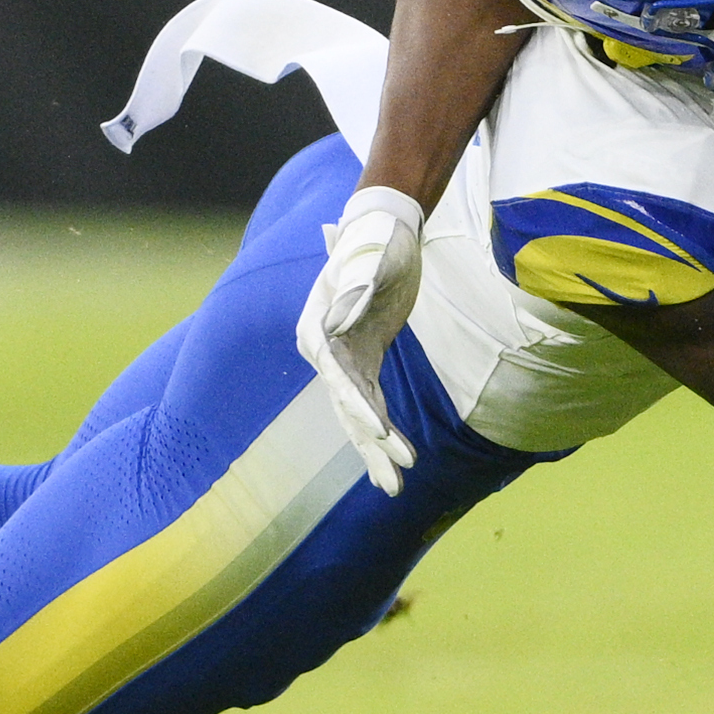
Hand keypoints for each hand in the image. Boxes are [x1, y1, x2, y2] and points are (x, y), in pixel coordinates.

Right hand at [296, 185, 425, 493]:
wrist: (383, 226)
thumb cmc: (376, 238)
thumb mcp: (371, 257)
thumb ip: (357, 284)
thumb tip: (345, 313)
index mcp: (317, 329)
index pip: (336, 377)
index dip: (357, 406)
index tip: (381, 431)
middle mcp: (323, 350)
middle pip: (346, 406)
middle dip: (372, 445)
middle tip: (396, 481)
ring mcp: (342, 359)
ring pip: (357, 415)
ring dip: (377, 450)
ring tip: (396, 486)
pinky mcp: (363, 360)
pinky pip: (371, 404)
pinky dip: (382, 431)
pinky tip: (394, 458)